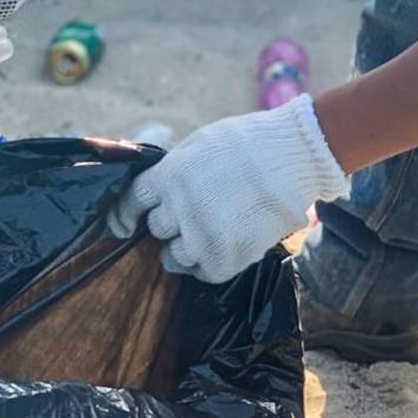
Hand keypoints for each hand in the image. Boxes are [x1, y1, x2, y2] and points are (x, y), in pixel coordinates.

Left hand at [109, 95, 349, 283]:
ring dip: (185, 247)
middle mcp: (179, 209)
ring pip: (173, 256)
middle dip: (168, 222)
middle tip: (190, 214)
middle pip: (156, 228)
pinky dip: (207, 263)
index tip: (125, 224)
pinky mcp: (225, 260)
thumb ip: (172, 171)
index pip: (131, 202)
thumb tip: (154, 191)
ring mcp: (202, 237)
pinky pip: (201, 272)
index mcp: (168, 176)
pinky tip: (222, 245)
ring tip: (207, 233)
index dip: (125, 214)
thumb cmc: (245, 144)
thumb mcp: (196, 146)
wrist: (292, 157)